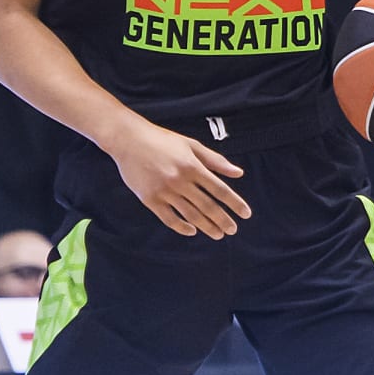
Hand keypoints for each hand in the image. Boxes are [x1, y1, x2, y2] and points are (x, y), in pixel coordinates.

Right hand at [106, 119, 248, 238]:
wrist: (128, 140)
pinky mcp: (150, 199)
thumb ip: (215, 160)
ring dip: (207, 227)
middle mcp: (180, 180)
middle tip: (233, 230)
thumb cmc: (161, 140)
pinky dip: (182, 227)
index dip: (235, 203)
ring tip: (218, 234)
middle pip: (207, 206)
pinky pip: (169, 218)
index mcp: (193, 166)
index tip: (246, 214)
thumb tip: (239, 173)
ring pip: (191, 214)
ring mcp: (164, 191)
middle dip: (223, 220)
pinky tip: (192, 230)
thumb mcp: (191, 145)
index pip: (220, 189)